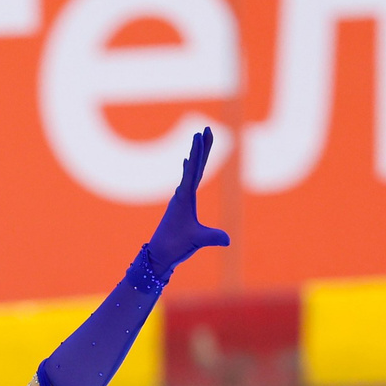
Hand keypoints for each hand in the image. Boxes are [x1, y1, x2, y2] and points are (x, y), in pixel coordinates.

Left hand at [145, 127, 230, 271]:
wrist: (158, 256)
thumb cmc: (175, 246)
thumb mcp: (197, 240)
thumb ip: (213, 237)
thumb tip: (228, 240)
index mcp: (185, 197)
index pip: (194, 169)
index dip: (199, 151)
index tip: (200, 134)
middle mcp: (181, 195)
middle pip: (195, 165)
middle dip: (201, 147)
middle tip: (206, 128)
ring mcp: (180, 200)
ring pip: (191, 171)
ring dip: (197, 155)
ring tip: (198, 140)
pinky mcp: (180, 206)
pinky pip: (187, 182)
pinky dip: (190, 170)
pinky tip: (187, 164)